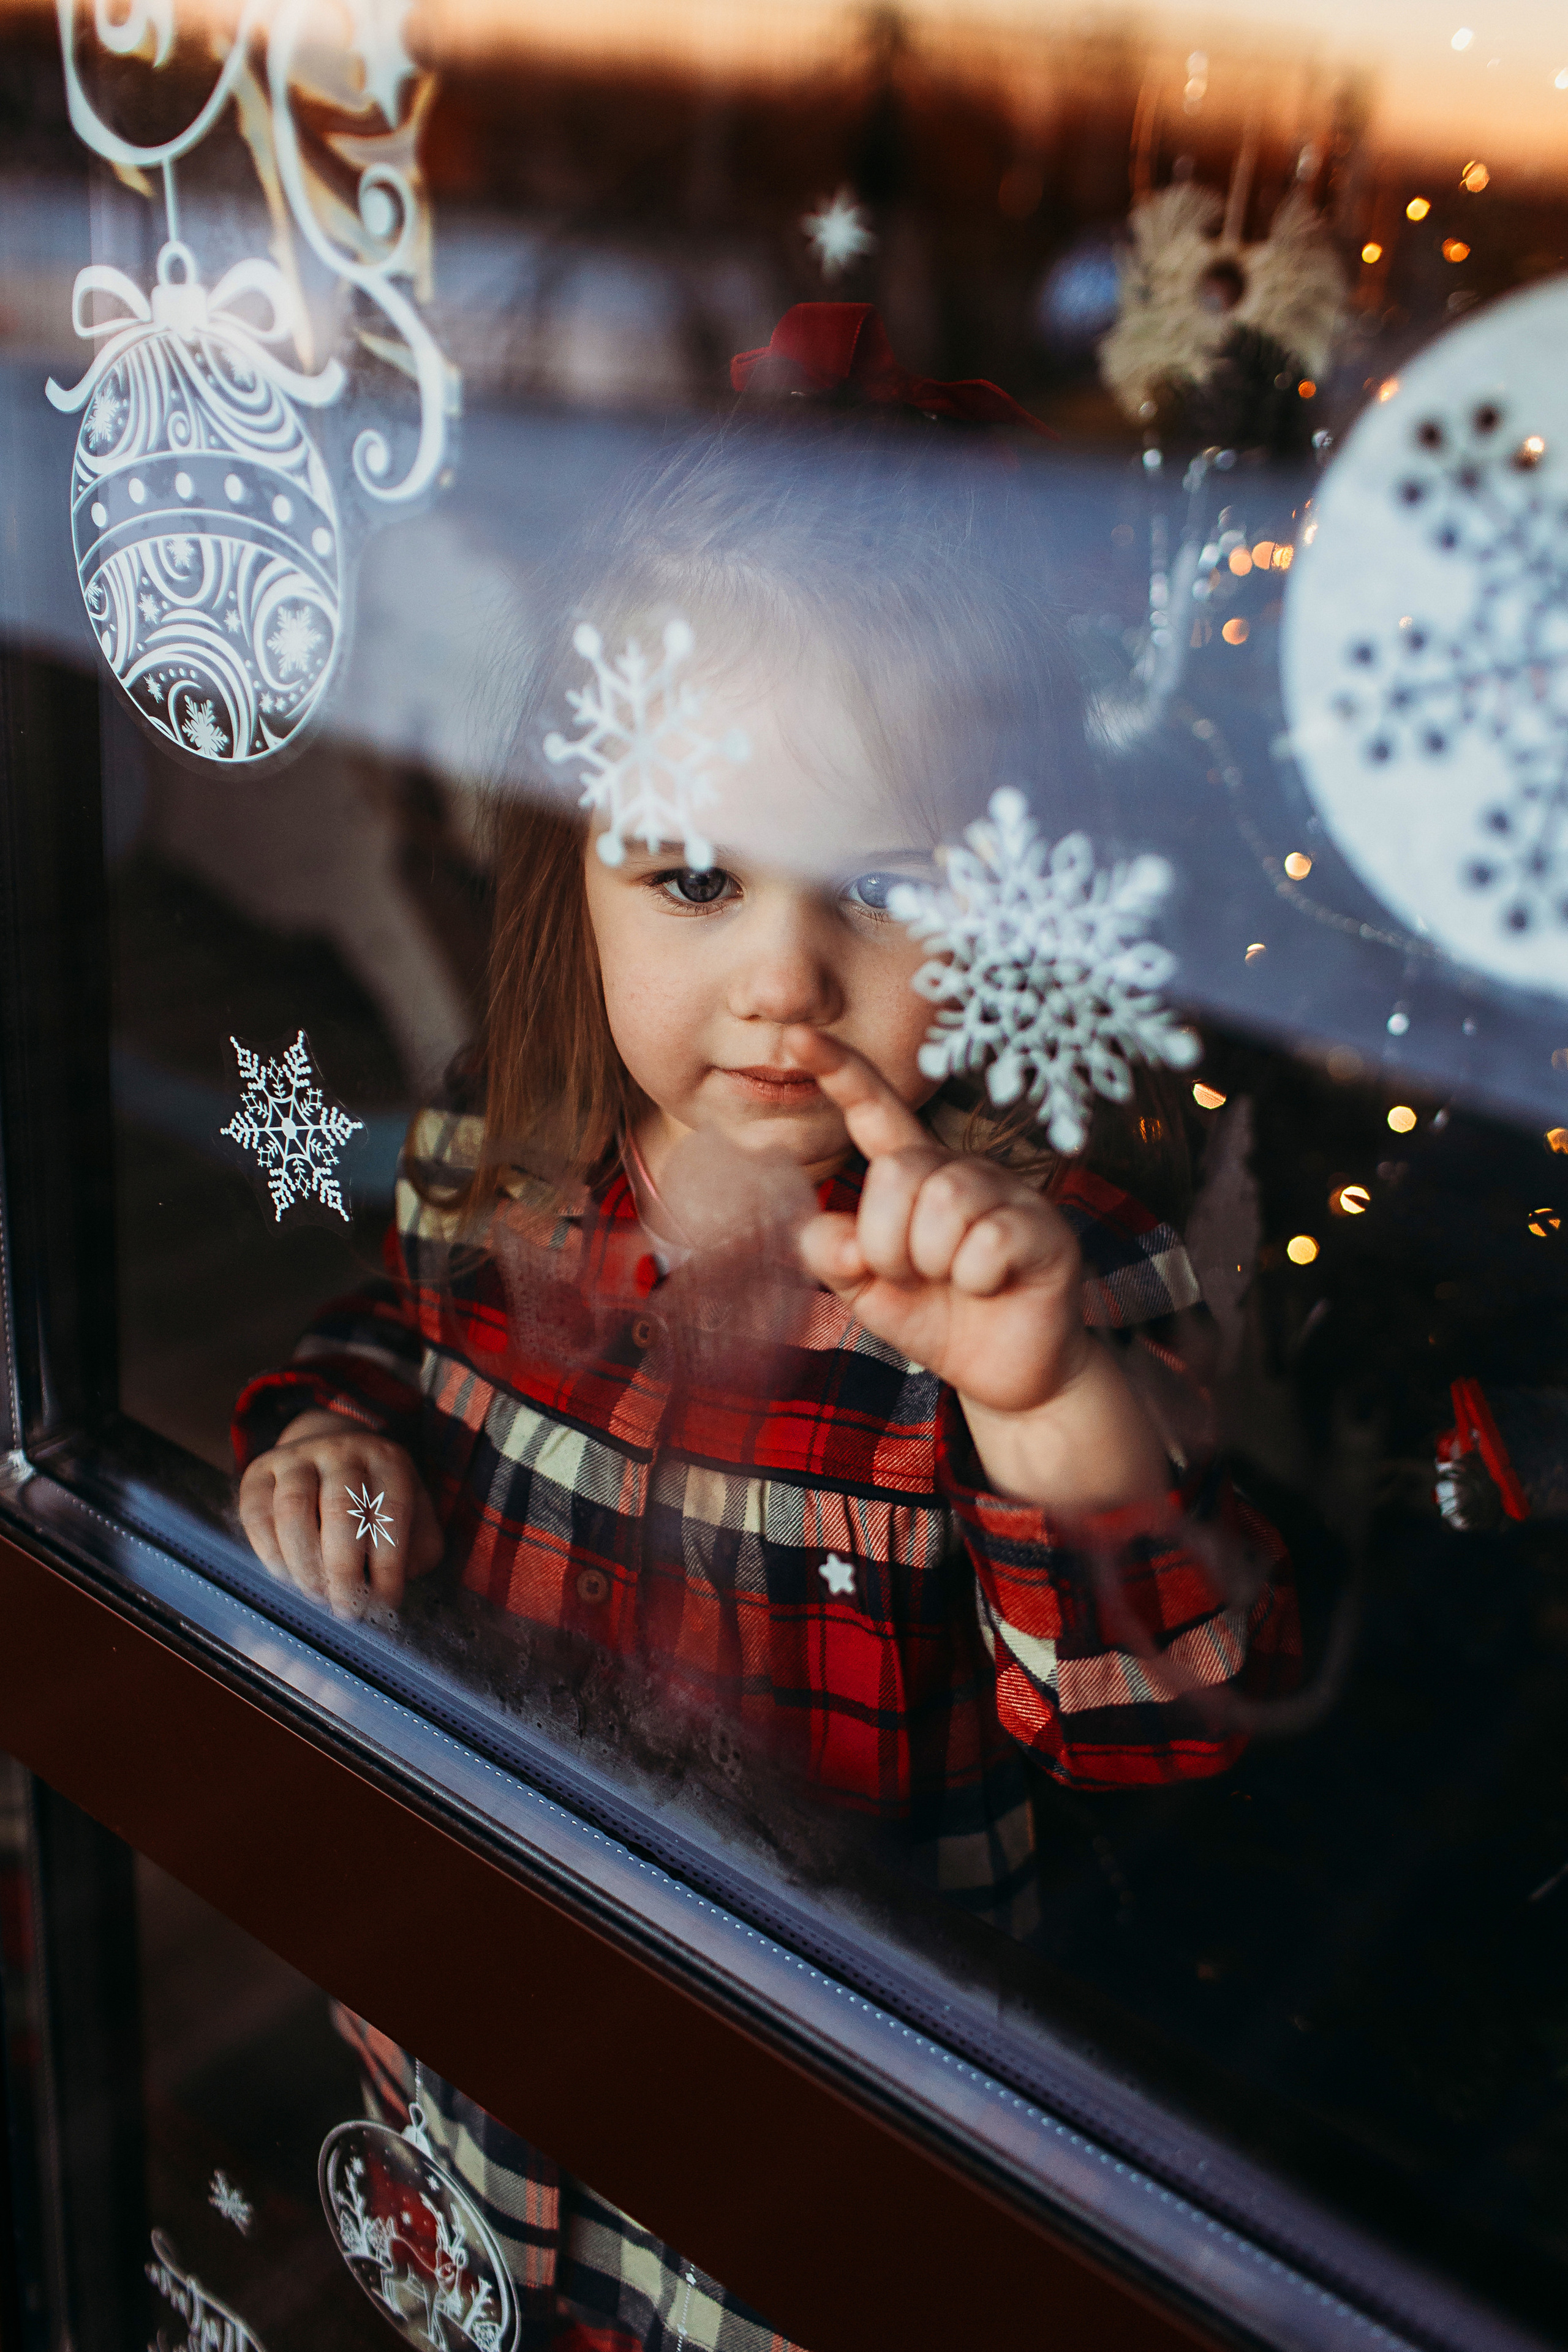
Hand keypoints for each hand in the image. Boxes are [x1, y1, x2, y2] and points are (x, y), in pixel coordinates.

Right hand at [238, 1410, 443, 1617]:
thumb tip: (389, 1587)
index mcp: (387, 1460)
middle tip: (346, 1607)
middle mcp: (342, 1451)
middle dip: (343, 1567)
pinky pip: (258, 1514)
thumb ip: (415, 1550)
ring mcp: (297, 1457)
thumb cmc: (376, 1501)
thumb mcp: (413, 1516)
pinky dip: (270, 1552)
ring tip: (317, 1595)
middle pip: (340, 1507)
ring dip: (305, 1563)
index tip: (385, 1603)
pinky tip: (287, 1577)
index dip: (388, 1563)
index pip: (391, 1511)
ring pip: (293, 1508)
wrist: (331, 1456)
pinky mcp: (258, 1472)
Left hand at [785, 1029, 1168, 1512]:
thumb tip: (830, 1232)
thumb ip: (833, 1256)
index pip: (874, 1111)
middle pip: (897, 1173)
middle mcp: (960, 1170)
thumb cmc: (935, 1318)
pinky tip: (993, 1288)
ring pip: (943, 1204)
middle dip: (888, 1242)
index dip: (839, 1071)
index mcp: (913, 1173)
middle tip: (913, 1277)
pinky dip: (975, 1281)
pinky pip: (986, 1243)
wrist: (1004, 1374)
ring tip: (954, 1283)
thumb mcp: (866, 1290)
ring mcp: (1007, 1195)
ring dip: (932, 1263)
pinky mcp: (1044, 1229)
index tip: (796, 1035)